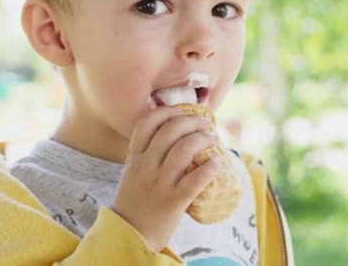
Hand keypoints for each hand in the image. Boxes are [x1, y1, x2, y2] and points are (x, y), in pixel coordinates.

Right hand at [111, 106, 221, 251]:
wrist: (131, 235)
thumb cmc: (134, 201)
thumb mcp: (132, 172)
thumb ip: (144, 154)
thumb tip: (171, 134)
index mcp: (134, 158)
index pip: (146, 123)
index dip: (166, 112)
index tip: (180, 111)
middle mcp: (146, 166)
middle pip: (171, 130)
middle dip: (193, 121)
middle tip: (206, 124)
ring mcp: (160, 183)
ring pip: (184, 149)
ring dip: (204, 139)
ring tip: (213, 139)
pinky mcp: (174, 201)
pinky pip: (197, 178)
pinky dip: (210, 167)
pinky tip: (216, 164)